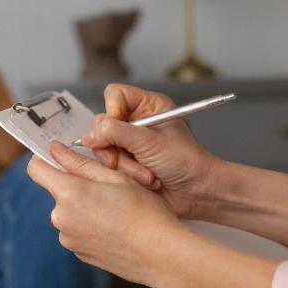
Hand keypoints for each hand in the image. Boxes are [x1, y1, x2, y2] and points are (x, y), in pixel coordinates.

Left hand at [28, 143, 193, 287]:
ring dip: (85, 207)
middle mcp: (61, 218)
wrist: (161, 254)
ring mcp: (68, 238)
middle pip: (58, 191)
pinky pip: (78, 231)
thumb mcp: (115, 177)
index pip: (36, 169)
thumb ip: (79, 162)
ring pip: (70, 212)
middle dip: (77, 185)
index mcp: (68, 193)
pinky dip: (91, 226)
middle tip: (110, 187)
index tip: (61, 157)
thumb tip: (55, 149)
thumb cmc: (144, 212)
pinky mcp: (79, 253)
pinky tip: (116, 227)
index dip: (46, 159)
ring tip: (117, 210)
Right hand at [83, 84, 227, 219]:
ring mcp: (130, 143)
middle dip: (115, 146)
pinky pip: (109, 165)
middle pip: (103, 123)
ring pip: (104, 147)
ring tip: (144, 174)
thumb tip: (91, 133)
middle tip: (123, 159)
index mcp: (149, 106)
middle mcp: (137, 122)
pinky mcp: (126, 163)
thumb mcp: (150, 142)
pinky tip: (143, 180)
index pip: (115, 95)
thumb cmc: (186, 162)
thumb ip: (117, 133)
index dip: (111, 110)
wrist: (196, 192)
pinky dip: (124, 174)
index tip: (115, 128)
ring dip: (123, 164)